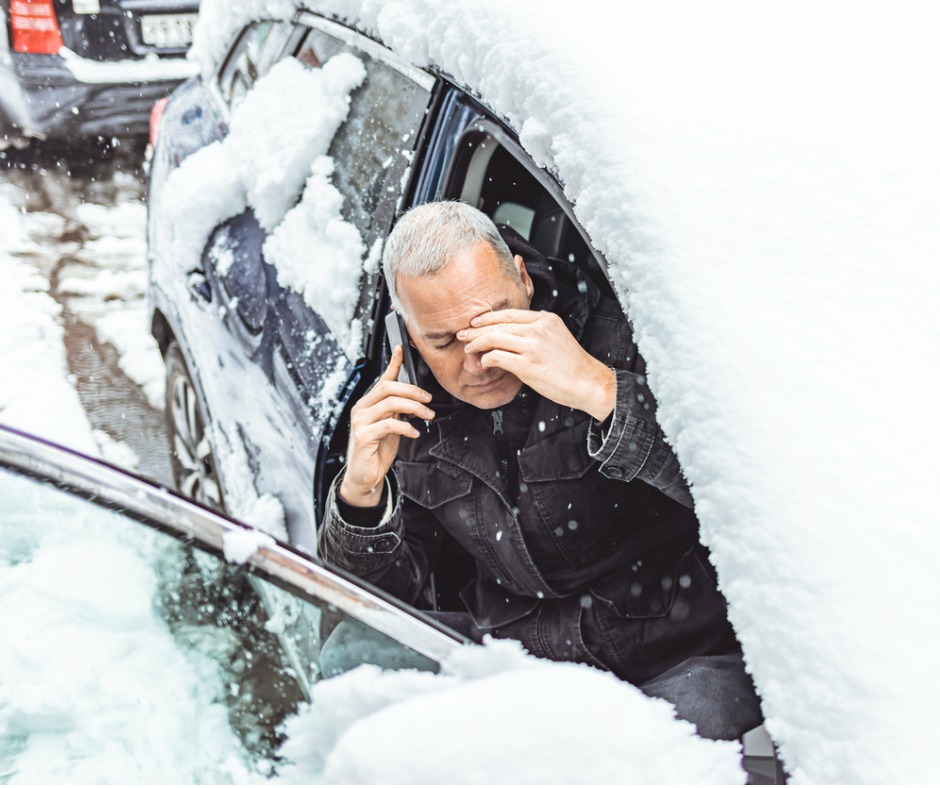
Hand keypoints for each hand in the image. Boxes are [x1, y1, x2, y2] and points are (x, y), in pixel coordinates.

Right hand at [339, 346, 434, 506]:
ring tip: (427, 416)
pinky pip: (389, 424)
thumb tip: (412, 397)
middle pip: (388, 388)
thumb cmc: (377, 450)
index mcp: (368, 404)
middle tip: (429, 399)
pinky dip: (406, 426)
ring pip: (390, 403)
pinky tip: (414, 432)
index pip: (382, 379)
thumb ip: (396, 411)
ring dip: (414, 408)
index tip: (402, 349)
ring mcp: (360, 422)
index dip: (393, 363)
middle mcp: (361, 408)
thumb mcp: (390, 426)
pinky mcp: (363, 436)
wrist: (364, 476)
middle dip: (413, 391)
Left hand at [458, 309, 614, 420]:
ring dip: (477, 343)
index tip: (474, 323)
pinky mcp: (528, 365)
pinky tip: (483, 363)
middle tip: (462, 334)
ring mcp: (533, 346)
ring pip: (494, 338)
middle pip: (498, 324)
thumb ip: (534, 332)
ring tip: (468, 349)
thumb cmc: (571, 365)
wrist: (587, 383)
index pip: (509, 314)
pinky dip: (486, 359)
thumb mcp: (555, 337)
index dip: (488, 317)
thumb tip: (508, 335)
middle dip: (476, 330)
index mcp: (545, 319)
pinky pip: (497, 356)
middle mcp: (539, 329)